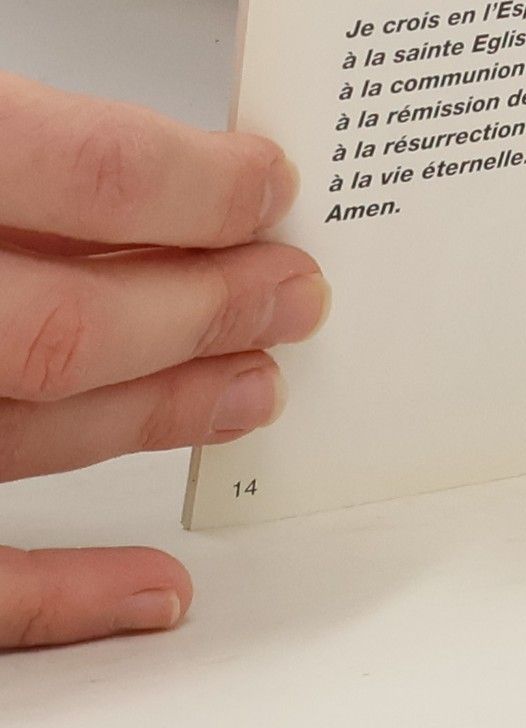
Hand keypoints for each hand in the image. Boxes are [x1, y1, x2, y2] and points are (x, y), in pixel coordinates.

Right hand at [0, 73, 325, 645]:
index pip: (84, 171)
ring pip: (29, 431)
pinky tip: (153, 591)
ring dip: (159, 414)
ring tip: (257, 389)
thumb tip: (140, 166)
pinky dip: (59, 594)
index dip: (200, 183)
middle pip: (70, 321)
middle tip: (297, 291)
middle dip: (208, 305)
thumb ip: (16, 133)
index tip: (271, 185)